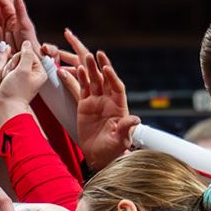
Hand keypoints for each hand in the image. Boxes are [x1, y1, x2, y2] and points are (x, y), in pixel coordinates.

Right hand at [0, 43, 47, 112]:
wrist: (4, 107)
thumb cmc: (14, 93)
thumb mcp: (22, 70)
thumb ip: (26, 54)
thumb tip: (27, 43)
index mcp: (40, 71)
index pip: (29, 53)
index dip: (19, 58)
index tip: (18, 69)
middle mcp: (33, 74)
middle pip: (20, 57)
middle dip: (13, 64)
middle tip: (12, 76)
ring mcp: (24, 77)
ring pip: (13, 62)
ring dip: (8, 69)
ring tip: (8, 80)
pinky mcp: (15, 80)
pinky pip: (8, 69)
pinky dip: (5, 73)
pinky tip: (5, 80)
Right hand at [58, 30, 138, 168]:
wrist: (99, 155)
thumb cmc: (113, 149)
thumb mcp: (121, 139)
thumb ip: (126, 128)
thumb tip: (135, 119)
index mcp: (119, 106)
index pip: (117, 87)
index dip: (112, 77)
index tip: (107, 69)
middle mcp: (108, 101)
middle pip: (105, 80)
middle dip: (102, 67)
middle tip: (98, 54)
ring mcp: (96, 101)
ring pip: (93, 81)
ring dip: (90, 70)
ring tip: (86, 57)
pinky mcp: (84, 105)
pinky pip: (81, 89)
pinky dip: (79, 79)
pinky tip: (75, 69)